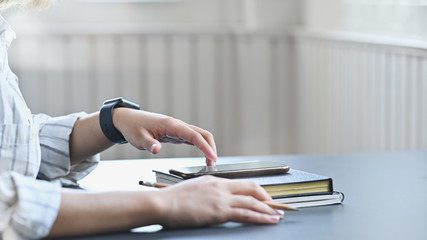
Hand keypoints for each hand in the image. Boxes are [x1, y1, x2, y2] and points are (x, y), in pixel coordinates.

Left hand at [112, 108, 216, 164]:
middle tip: (213, 164)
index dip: (205, 147)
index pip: (194, 135)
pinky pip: (193, 139)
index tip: (212, 158)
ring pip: (199, 136)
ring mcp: (178, 129)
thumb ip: (149, 144)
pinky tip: (203, 156)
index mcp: (171, 125)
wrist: (127, 120)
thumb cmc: (133, 127)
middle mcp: (177, 125)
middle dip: (211, 147)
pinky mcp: (176, 134)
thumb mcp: (138, 138)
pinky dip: (201, 146)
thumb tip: (157, 150)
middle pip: (202, 134)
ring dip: (207, 147)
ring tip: (210, 163)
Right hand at [153, 175, 282, 227]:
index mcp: (214, 180)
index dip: (255, 191)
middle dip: (266, 198)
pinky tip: (269, 220)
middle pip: (252, 188)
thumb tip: (213, 199)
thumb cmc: (172, 199)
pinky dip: (261, 217)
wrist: (162, 203)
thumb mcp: (193, 189)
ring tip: (278, 215)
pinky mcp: (219, 211)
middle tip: (274, 206)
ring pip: (252, 202)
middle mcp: (221, 186)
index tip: (263, 197)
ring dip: (268, 209)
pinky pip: (246, 214)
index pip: (241, 183)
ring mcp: (221, 198)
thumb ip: (206, 192)